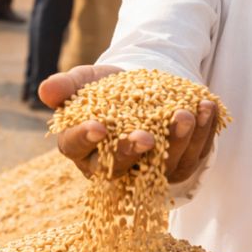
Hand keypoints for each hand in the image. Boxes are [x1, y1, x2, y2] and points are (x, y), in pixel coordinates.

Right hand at [41, 65, 219, 183]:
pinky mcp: (178, 165)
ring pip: (162, 164)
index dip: (85, 139)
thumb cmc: (105, 89)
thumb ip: (66, 85)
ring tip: (185, 113)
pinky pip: (193, 154)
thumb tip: (45, 90)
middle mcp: (113, 167)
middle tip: (146, 136)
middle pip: (119, 167)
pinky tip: (206, 107)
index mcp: (81, 149)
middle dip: (133, 151)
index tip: (97, 126)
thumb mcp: (85, 81)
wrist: (142, 90)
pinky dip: (202, 131)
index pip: (76, 148)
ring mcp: (148, 170)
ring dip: (176, 140)